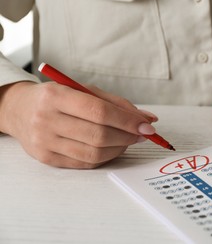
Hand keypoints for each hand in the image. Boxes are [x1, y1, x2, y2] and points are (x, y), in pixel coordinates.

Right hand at [0, 81, 157, 167]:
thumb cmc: (58, 98)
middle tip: (142, 134)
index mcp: (56, 96)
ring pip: (94, 153)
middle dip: (127, 136)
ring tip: (129, 140)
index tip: (147, 126)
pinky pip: (85, 163)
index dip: (127, 121)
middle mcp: (47, 119)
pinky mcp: (46, 159)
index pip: (100, 112)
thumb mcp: (83, 90)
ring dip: (120, 148)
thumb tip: (148, 119)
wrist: (20, 110)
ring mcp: (45, 142)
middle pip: (99, 135)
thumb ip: (116, 104)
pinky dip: (106, 157)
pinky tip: (113, 148)